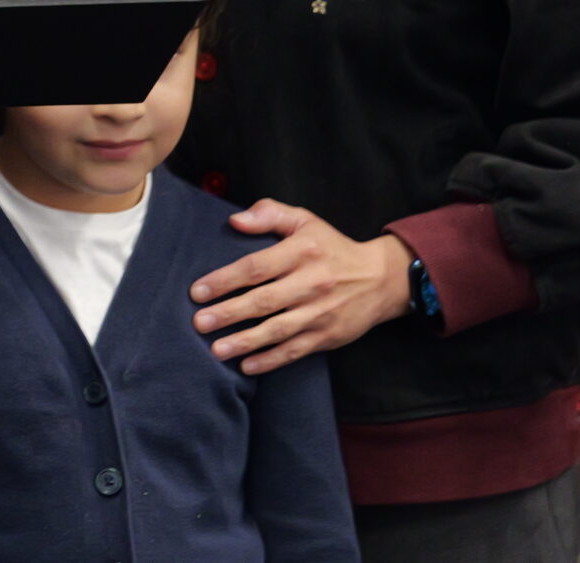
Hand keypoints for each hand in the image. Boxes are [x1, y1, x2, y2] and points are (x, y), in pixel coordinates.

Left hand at [188, 201, 411, 373]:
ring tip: (216, 350)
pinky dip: (272, 360)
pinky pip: (296, 350)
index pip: (256, 267)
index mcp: (301, 252)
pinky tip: (248, 366)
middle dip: (228, 313)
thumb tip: (235, 220)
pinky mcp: (329, 335)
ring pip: (278, 330)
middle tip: (199, 323)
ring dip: (245, 342)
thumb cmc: (332, 247)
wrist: (381, 279)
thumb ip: (269, 213)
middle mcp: (312, 283)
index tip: (197, 291)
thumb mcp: (304, 221)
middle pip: (264, 301)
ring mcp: (321, 312)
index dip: (225, 280)